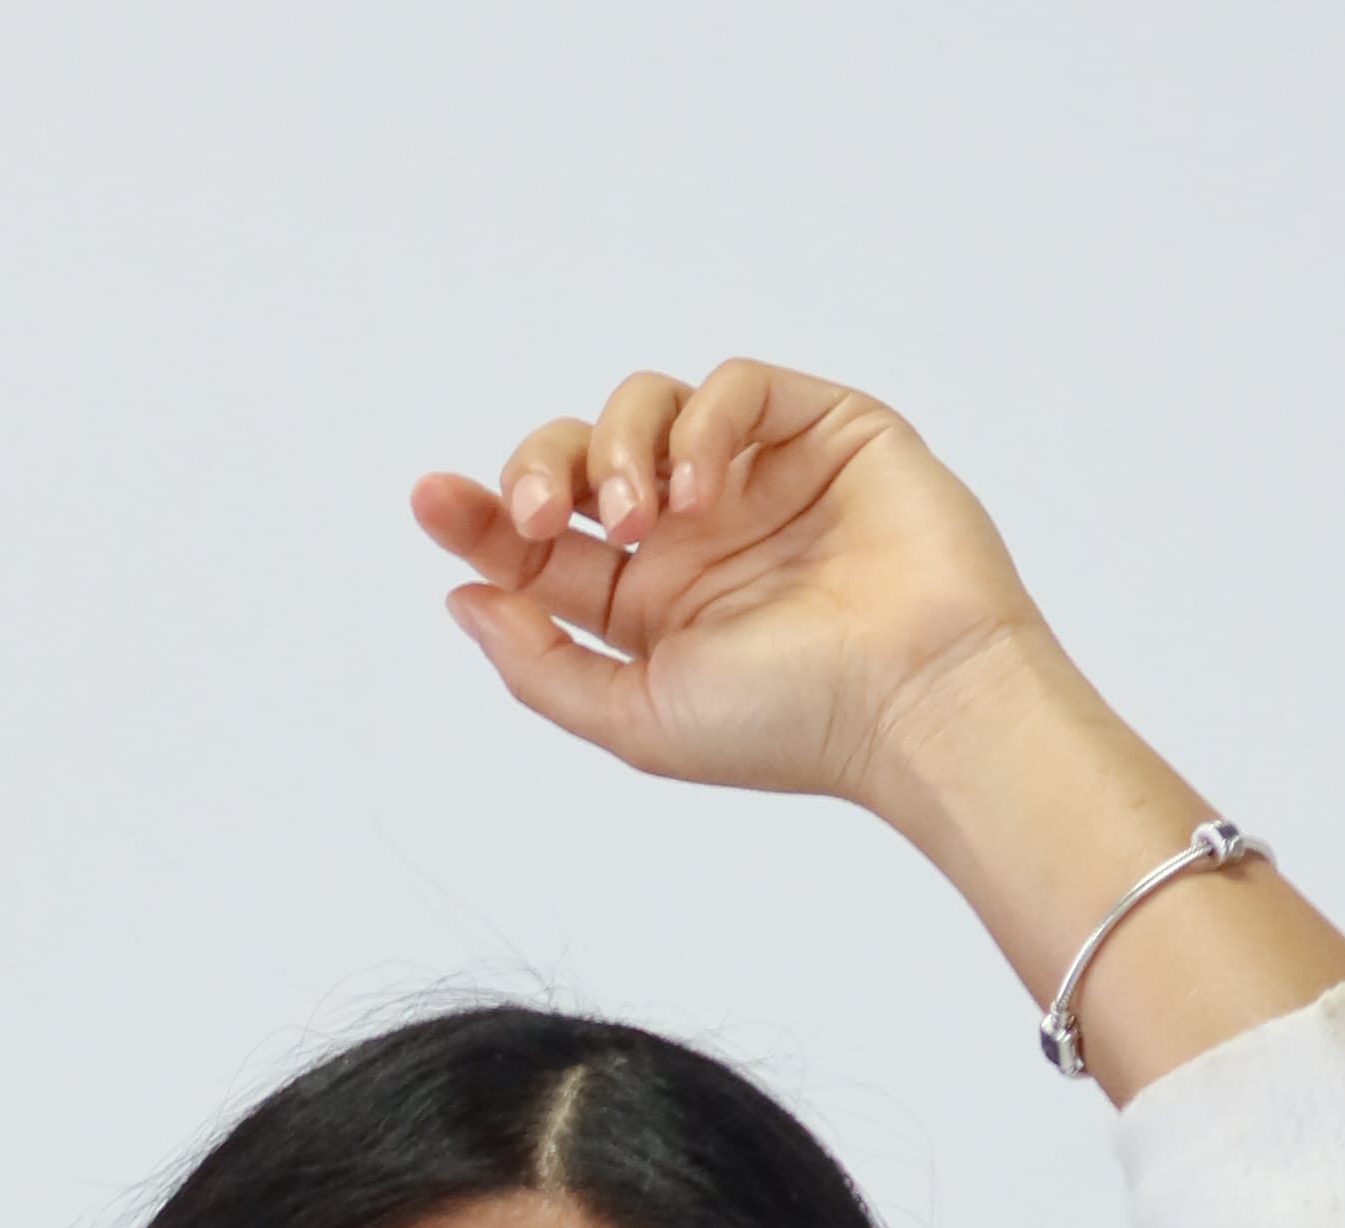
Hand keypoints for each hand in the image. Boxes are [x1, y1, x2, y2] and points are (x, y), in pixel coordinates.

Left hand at [413, 365, 1046, 816]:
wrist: (913, 699)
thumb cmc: (789, 724)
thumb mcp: (634, 716)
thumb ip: (541, 665)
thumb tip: (463, 599)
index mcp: (646, 605)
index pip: (541, 541)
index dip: (480, 515)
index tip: (430, 500)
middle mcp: (694, 533)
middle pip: (578, 458)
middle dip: (541, 469)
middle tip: (544, 513)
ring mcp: (755, 475)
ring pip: (646, 407)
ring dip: (617, 448)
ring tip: (641, 517)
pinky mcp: (820, 427)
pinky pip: (733, 385)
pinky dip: (702, 424)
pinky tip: (702, 491)